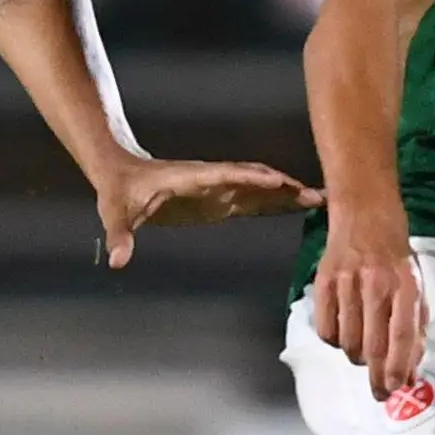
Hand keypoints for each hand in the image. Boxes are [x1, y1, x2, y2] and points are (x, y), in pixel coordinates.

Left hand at [91, 155, 316, 268]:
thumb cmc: (119, 192)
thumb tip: (117, 260)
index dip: (252, 179)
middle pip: (254, 180)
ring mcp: (219, 189)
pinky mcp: (220, 201)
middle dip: (284, 187)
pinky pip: (254, 201)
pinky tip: (298, 208)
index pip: (227, 175)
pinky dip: (277, 204)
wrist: (121, 176)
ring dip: (288, 195)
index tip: (279, 182)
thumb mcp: (114, 213)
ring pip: (260, 190)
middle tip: (316, 196)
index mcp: (192, 178)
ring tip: (321, 201)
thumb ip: (119, 235)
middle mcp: (212, 180)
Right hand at [310, 208, 425, 399]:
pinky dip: (334, 340)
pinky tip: (343, 333)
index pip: (402, 334)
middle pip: (373, 344)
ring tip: (363, 353)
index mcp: (405, 285)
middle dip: (377, 377)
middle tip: (379, 393)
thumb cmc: (396, 255)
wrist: (364, 213)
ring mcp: (346, 282)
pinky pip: (325, 329)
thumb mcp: (415, 286)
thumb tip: (411, 372)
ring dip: (357, 357)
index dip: (399, 366)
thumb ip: (415, 328)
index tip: (396, 389)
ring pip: (347, 341)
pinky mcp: (323, 281)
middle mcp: (376, 284)